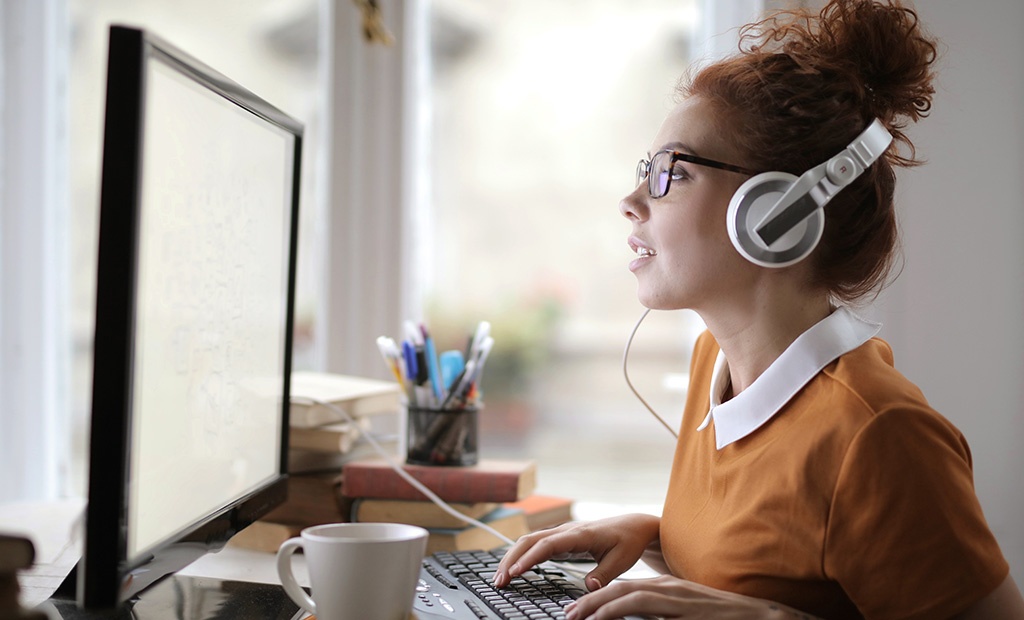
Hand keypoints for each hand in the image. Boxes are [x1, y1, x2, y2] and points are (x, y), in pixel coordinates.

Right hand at [493, 513, 659, 590]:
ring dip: (512, 557)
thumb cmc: (627, 541)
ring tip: (500, 578)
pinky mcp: (560, 539)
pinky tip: (514, 569)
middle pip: (530, 540)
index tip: (516, 572)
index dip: (530, 558)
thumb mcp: (622, 560)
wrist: (633, 526)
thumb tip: (588, 587)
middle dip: (512, 559)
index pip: (548, 545)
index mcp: (579, 534)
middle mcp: (566, 531)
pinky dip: (521, 556)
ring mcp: (561, 534)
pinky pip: (535, 545)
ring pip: (529, 541)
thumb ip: (604, 574)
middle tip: (499, 580)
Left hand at [563, 575, 819, 619]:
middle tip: (568, 614)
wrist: (765, 618)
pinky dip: (616, 609)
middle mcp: (667, 586)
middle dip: (590, 601)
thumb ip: (662, 619)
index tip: (579, 612)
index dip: (599, 600)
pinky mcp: (682, 603)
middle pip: (619, 588)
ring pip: (625, 593)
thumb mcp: (685, 619)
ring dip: (596, 604)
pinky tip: (600, 618)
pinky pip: (641, 602)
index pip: (626, 590)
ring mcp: (675, 592)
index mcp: (667, 589)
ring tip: (574, 616)